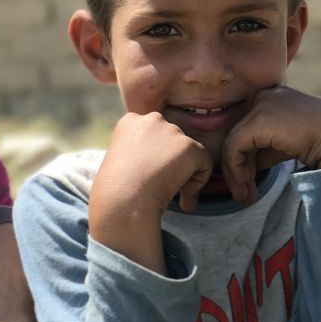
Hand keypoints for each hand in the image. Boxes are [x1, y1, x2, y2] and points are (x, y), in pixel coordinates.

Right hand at [89, 112, 212, 271]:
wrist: (122, 201)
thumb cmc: (115, 191)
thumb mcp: (119, 162)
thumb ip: (140, 153)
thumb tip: (163, 164)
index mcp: (131, 121)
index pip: (155, 134)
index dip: (154, 158)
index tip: (147, 177)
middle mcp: (152, 120)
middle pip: (173, 141)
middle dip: (171, 163)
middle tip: (160, 186)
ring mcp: (172, 131)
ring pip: (189, 153)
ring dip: (183, 173)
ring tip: (169, 193)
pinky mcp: (189, 146)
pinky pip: (205, 163)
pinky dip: (198, 182)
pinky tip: (182, 197)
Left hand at [222, 87, 320, 204]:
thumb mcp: (285, 144)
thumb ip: (263, 149)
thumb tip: (243, 165)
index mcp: (272, 97)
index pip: (244, 129)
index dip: (242, 158)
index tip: (247, 183)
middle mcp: (264, 96)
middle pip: (236, 136)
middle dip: (237, 168)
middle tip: (244, 194)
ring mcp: (261, 105)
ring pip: (231, 143)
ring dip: (235, 174)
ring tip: (245, 196)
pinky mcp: (259, 120)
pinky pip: (233, 148)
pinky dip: (235, 171)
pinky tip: (246, 187)